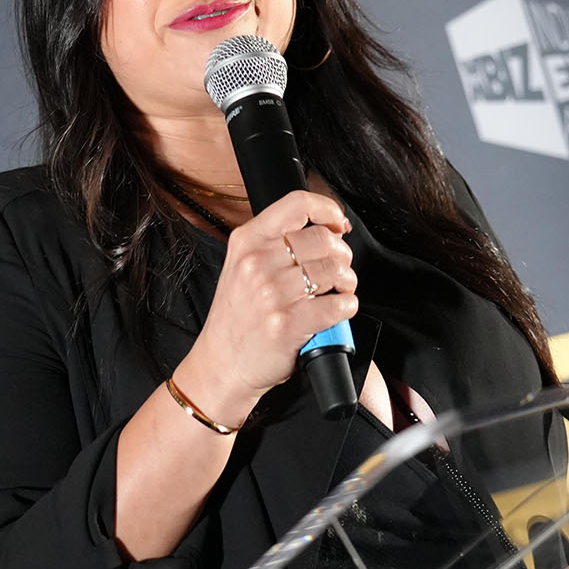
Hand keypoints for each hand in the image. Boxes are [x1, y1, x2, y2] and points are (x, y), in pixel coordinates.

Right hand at [171, 190, 357, 423]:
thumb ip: (274, 243)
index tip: (338, 224)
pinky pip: (339, 304)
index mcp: (247, 242)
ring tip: (338, 291)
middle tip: (338, 270)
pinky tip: (336, 311)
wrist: (222, 364)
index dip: (328, 210)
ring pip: (335, 270)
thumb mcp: (241, 266)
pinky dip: (347, 307)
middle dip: (342, 254)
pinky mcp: (288, 324)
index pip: (297, 204)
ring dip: (347, 282)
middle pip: (324, 239)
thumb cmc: (237, 318)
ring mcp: (272, 294)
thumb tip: (327, 228)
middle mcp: (257, 263)